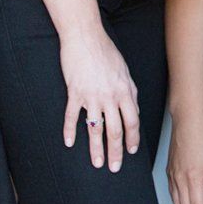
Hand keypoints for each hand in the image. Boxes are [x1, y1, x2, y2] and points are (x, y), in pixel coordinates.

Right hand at [59, 24, 139, 171]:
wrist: (85, 36)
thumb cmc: (105, 51)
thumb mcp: (124, 70)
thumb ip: (129, 91)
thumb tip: (133, 108)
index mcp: (125, 91)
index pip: (133, 121)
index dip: (133, 138)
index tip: (132, 151)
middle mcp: (110, 96)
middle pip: (116, 130)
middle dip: (116, 152)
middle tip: (115, 167)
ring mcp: (92, 95)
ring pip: (95, 129)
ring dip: (96, 149)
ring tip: (96, 163)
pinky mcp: (74, 92)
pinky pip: (72, 116)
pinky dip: (70, 131)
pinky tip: (69, 143)